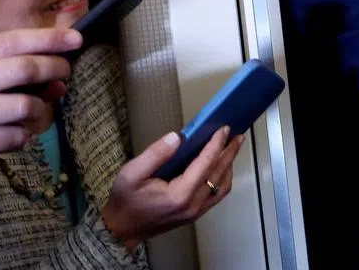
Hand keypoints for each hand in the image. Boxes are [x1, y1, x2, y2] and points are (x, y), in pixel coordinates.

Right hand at [0, 28, 80, 177]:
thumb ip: (2, 70)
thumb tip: (55, 78)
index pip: (11, 41)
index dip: (48, 38)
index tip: (76, 38)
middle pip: (22, 69)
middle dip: (53, 68)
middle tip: (64, 73)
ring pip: (21, 106)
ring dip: (41, 108)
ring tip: (37, 109)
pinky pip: (10, 139)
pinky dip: (22, 137)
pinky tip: (16, 134)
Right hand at [101, 127, 242, 251]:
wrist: (121, 230)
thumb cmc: (125, 201)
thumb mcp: (132, 173)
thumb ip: (156, 154)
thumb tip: (177, 137)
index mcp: (179, 195)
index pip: (205, 164)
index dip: (216, 144)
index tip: (224, 129)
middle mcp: (192, 205)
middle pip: (219, 174)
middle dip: (229, 152)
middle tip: (237, 135)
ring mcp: (195, 212)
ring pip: (222, 186)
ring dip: (229, 165)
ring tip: (232, 147)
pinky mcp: (194, 214)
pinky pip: (217, 195)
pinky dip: (223, 178)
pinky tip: (221, 166)